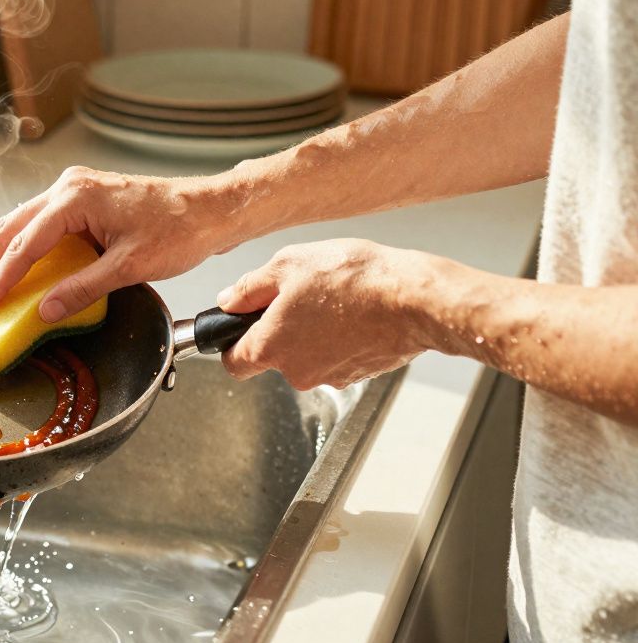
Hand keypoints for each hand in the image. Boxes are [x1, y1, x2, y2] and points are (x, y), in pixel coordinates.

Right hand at [0, 166, 248, 320]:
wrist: (210, 209)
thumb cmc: (179, 229)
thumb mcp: (128, 266)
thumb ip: (82, 289)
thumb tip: (44, 310)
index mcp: (76, 197)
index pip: (25, 244)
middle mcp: (69, 187)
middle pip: (11, 228)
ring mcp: (75, 190)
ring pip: (21, 224)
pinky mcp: (83, 200)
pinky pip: (41, 225)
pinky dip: (21, 248)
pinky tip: (9, 268)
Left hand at [216, 239, 429, 389]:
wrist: (413, 299)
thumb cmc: (354, 279)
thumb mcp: (288, 265)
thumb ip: (250, 287)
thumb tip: (229, 301)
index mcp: (270, 346)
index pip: (233, 363)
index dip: (233, 343)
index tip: (242, 326)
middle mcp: (296, 372)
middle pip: (274, 356)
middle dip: (281, 330)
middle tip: (301, 296)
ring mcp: (329, 377)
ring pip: (306, 356)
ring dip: (312, 333)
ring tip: (335, 300)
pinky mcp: (357, 376)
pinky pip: (336, 358)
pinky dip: (340, 340)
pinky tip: (354, 314)